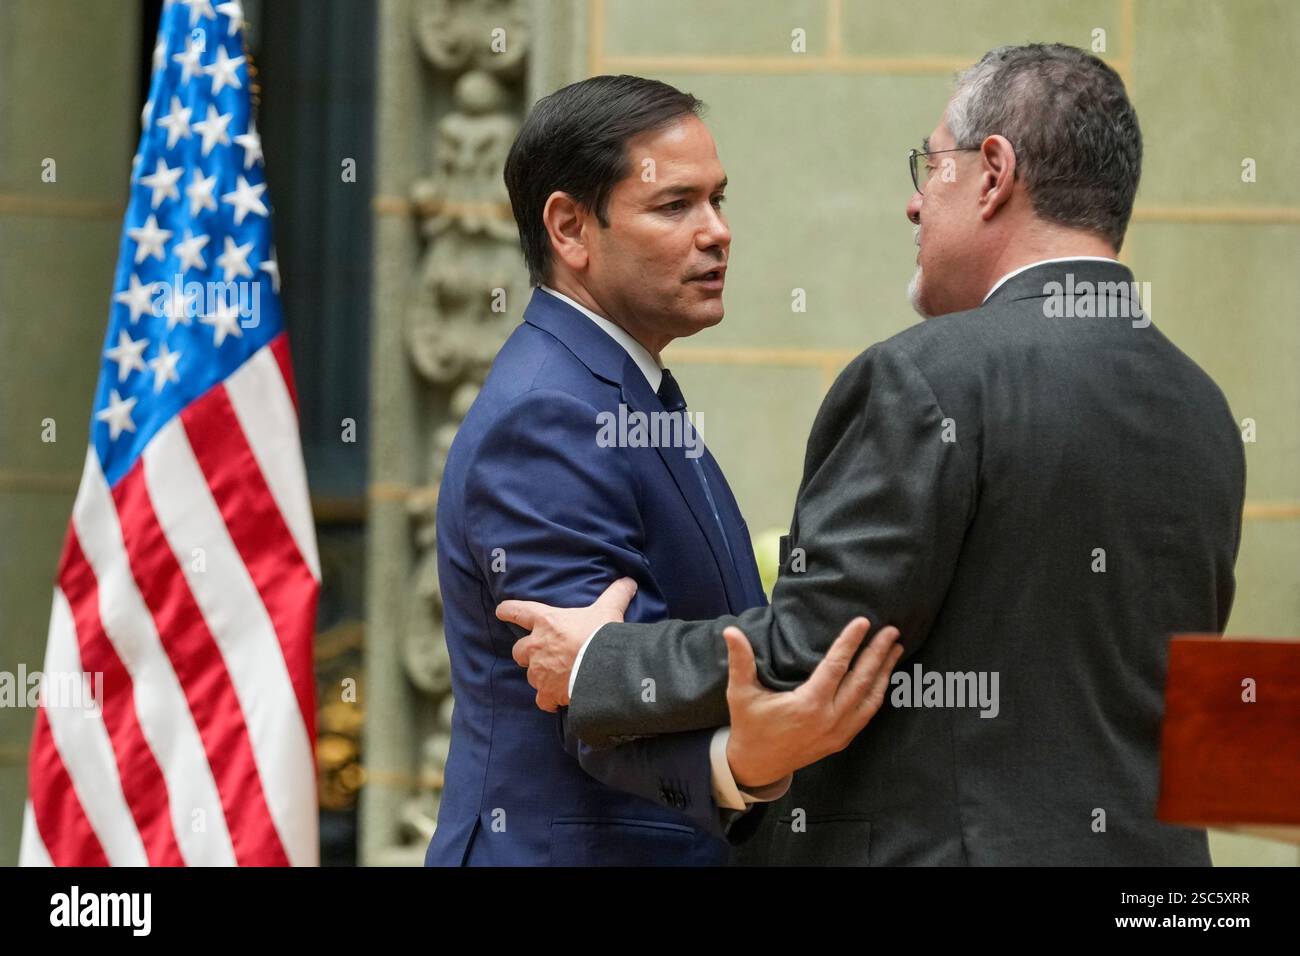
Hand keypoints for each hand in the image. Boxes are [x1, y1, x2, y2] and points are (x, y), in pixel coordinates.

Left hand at [497, 578, 637, 711]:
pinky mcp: (546, 692)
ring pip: (530, 675)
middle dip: (526, 653)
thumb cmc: (601, 636)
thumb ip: (616, 594)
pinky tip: (558, 700)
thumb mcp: (609, 609)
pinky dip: (548, 700)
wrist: (603, 670)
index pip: (518, 611)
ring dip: (540, 675)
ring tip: (556, 677)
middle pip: (518, 650)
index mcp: (546, 622)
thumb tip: (630, 581)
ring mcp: (539, 671)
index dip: (508, 610)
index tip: (501, 611)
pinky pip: (541, 699)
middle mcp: (536, 646)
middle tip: (542, 654)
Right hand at [724, 617, 901, 788]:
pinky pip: (867, 714)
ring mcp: (838, 732)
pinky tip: (884, 679)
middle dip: (878, 654)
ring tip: (895, 649)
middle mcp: (829, 719)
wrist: (756, 766)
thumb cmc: (749, 725)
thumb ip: (740, 661)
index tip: (864, 623)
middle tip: (892, 631)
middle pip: (862, 681)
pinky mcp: (841, 740)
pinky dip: (878, 694)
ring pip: (870, 699)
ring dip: (885, 673)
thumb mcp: (740, 693)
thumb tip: (730, 631)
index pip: (836, 666)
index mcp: (808, 705)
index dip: (851, 643)